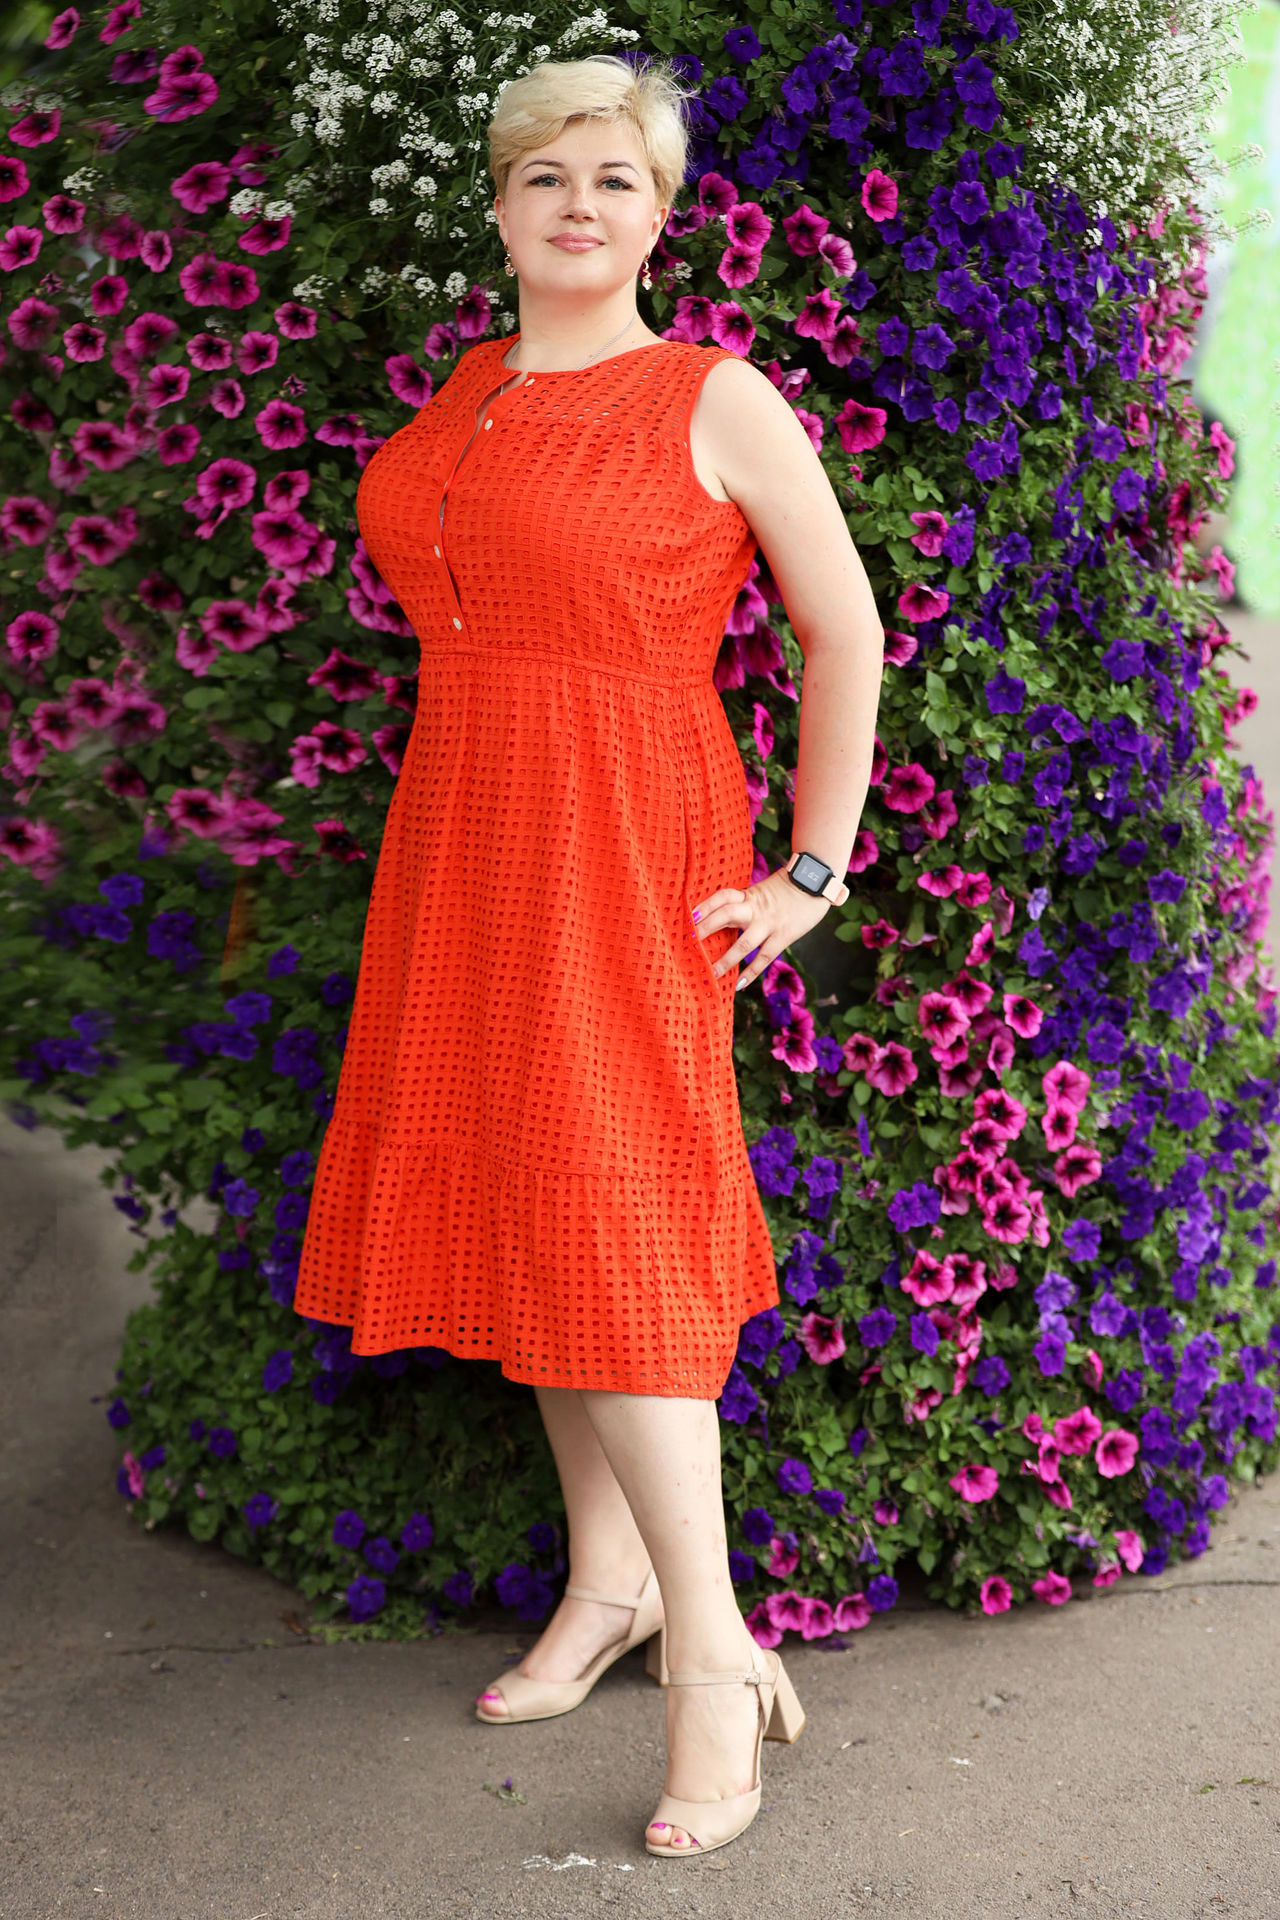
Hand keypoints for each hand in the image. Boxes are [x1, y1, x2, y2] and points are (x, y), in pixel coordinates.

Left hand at [691, 866, 832, 993]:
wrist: (815, 883)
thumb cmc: (785, 889)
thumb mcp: (760, 892)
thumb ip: (742, 904)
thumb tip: (718, 919)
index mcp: (748, 895)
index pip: (722, 897)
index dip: (705, 906)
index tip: (688, 918)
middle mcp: (755, 908)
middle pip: (726, 915)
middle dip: (706, 929)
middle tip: (688, 944)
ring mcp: (769, 923)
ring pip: (744, 943)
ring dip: (726, 960)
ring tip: (712, 974)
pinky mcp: (783, 936)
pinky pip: (765, 957)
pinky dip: (752, 972)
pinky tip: (740, 984)